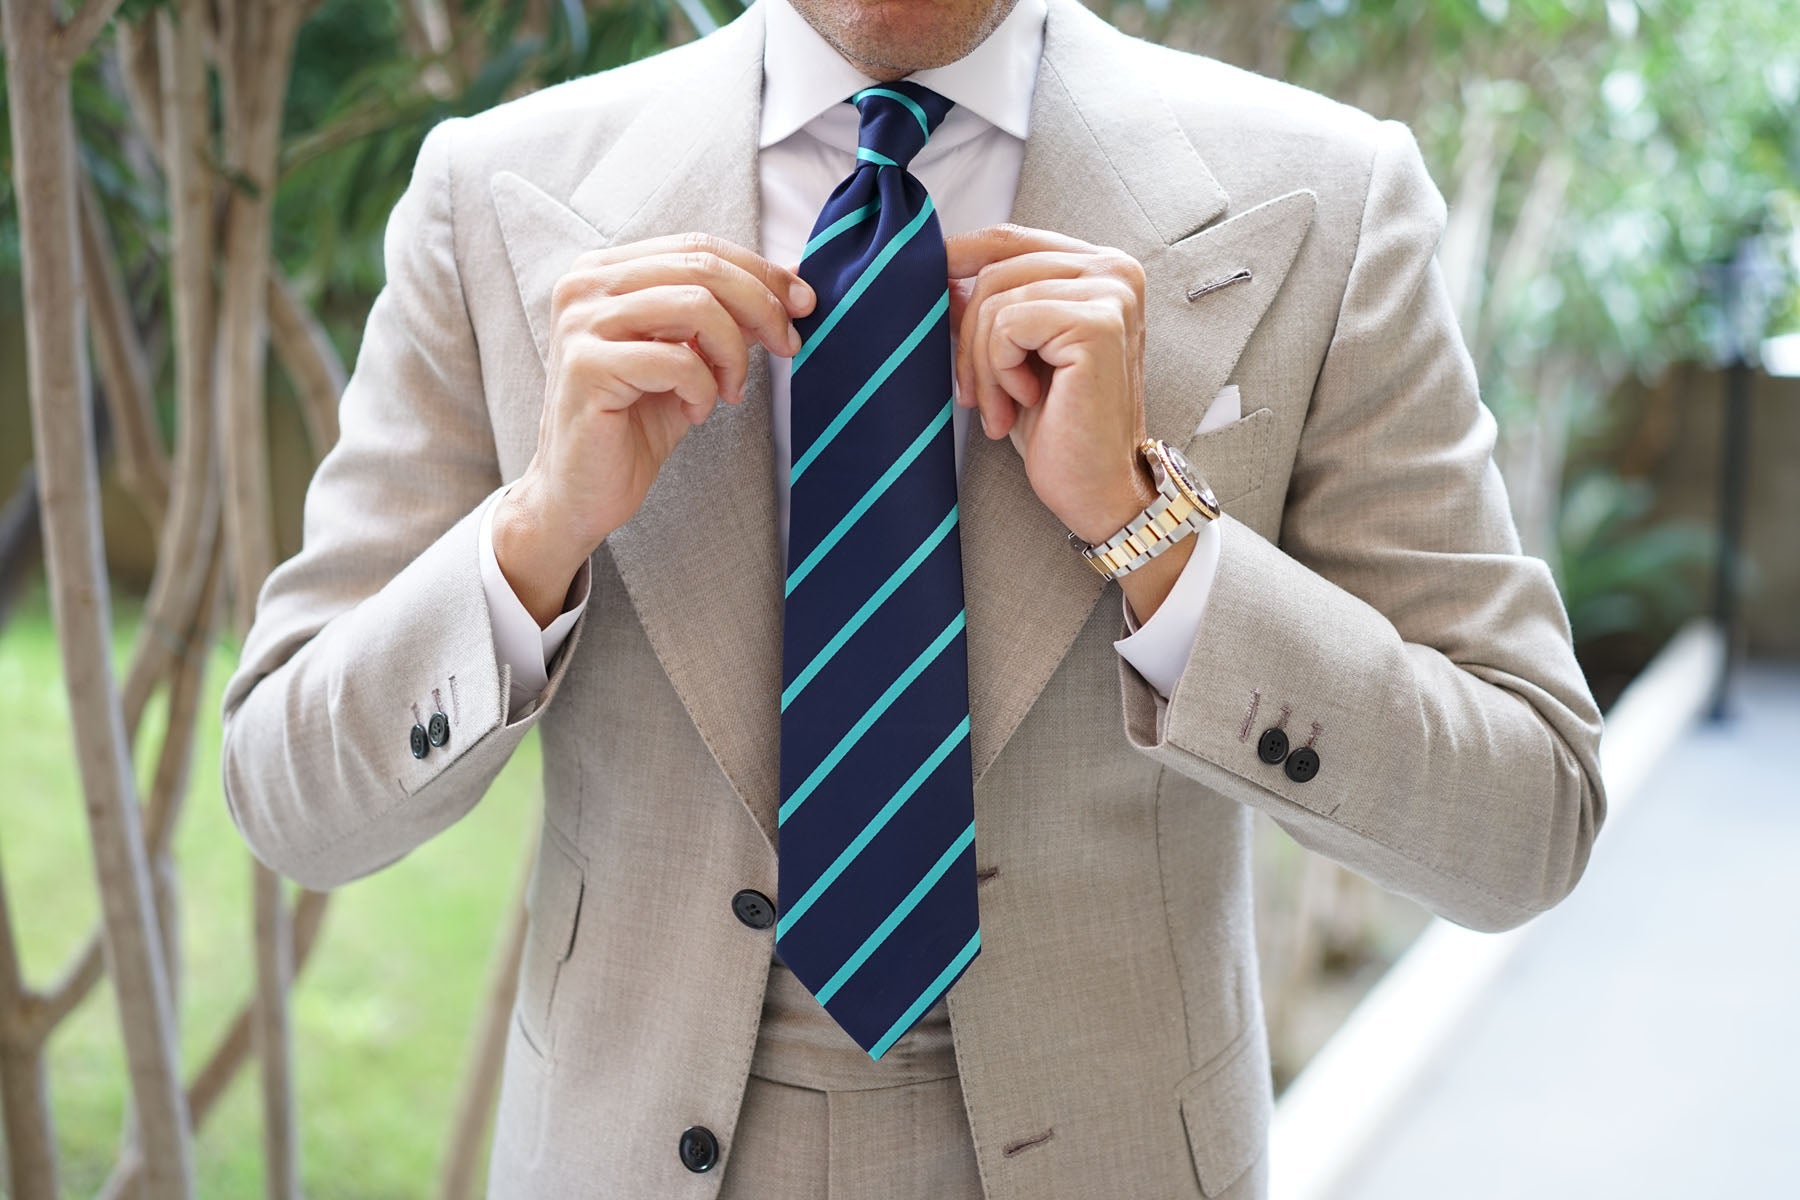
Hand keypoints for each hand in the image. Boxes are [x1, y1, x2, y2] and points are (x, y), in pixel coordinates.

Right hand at [496, 233, 815, 624]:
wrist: (580, 491)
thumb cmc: (635, 423)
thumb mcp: (692, 357)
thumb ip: (727, 312)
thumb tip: (793, 275)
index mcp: (606, 270)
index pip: (699, 247)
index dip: (760, 272)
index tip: (804, 304)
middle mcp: (584, 285)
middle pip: (702, 267)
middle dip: (762, 307)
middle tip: (788, 346)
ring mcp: (580, 322)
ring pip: (695, 305)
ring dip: (733, 352)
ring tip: (731, 390)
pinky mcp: (586, 366)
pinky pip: (677, 360)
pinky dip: (703, 389)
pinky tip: (695, 411)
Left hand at [944, 224, 1155, 544]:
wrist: (1097, 488)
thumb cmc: (1059, 427)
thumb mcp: (1010, 355)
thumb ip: (986, 308)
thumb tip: (940, 274)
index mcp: (1099, 268)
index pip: (1010, 240)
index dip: (960, 257)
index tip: (929, 286)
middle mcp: (1114, 270)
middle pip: (995, 268)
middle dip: (970, 336)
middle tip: (977, 394)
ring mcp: (1111, 293)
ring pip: (995, 298)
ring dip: (983, 363)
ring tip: (1003, 407)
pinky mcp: (1097, 324)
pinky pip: (1008, 325)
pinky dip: (1000, 370)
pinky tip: (1024, 402)